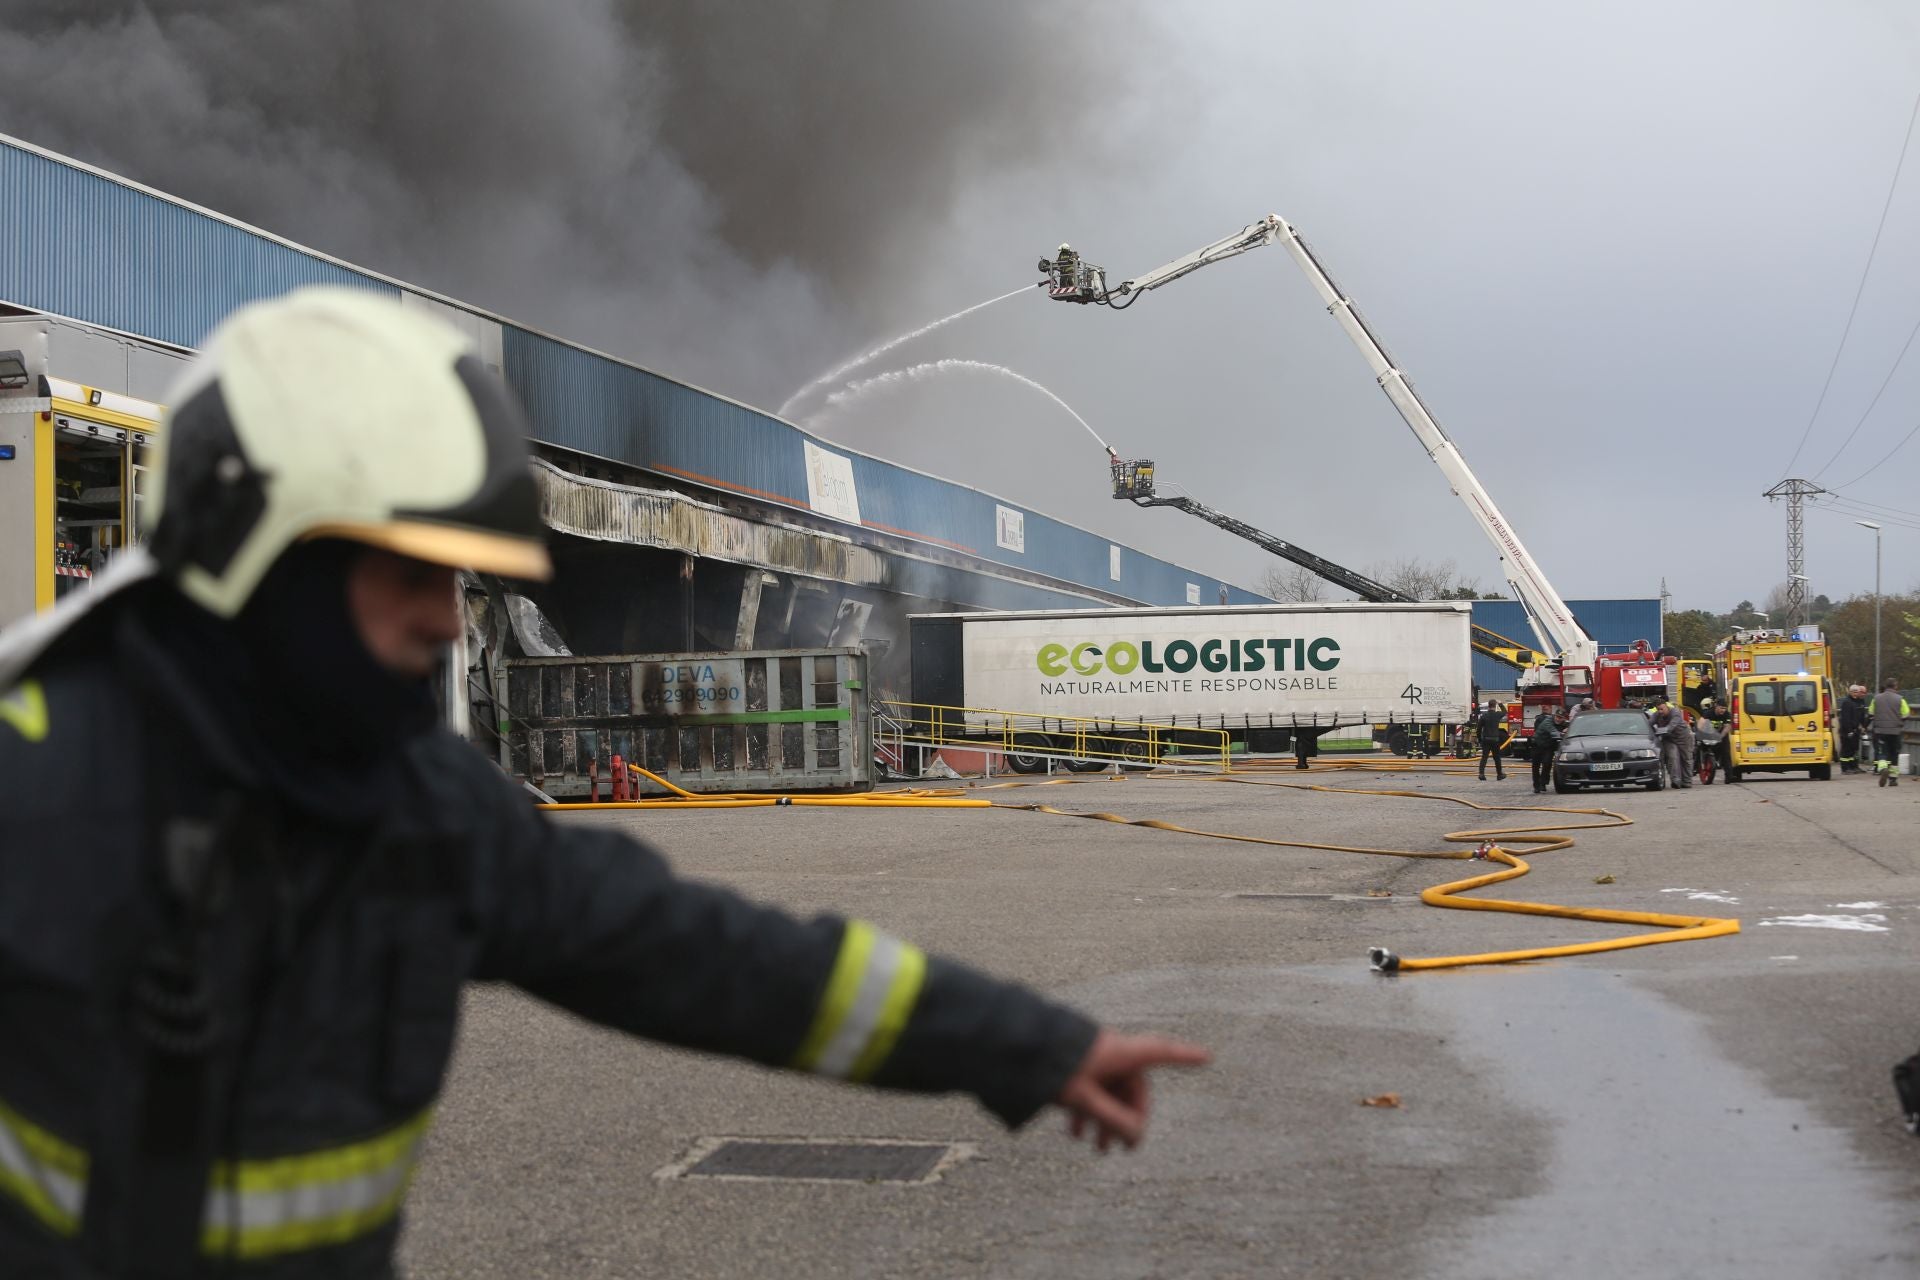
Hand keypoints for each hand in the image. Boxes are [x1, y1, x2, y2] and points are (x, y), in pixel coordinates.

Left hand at [1055, 1029, 1210, 1152]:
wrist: (1013, 1047)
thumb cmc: (1051, 1067)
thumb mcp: (1084, 1100)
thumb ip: (1113, 1120)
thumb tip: (1136, 1137)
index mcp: (1119, 1051)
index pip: (1161, 1052)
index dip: (1186, 1056)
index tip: (1209, 1056)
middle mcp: (1110, 1051)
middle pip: (1132, 1086)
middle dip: (1128, 1118)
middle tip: (1123, 1149)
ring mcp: (1092, 1057)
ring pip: (1109, 1091)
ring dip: (1106, 1119)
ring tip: (1098, 1149)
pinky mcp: (1075, 1063)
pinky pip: (1091, 1088)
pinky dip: (1088, 1110)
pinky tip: (1075, 1133)